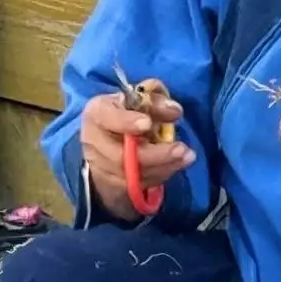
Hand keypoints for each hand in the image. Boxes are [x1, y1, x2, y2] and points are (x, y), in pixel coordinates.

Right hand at [80, 90, 195, 223]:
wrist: (114, 136)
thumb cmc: (129, 111)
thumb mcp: (143, 98)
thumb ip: (157, 99)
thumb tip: (174, 110)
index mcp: (97, 112)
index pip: (105, 117)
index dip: (125, 122)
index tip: (147, 123)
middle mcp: (93, 140)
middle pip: (119, 155)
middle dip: (154, 154)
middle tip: (181, 148)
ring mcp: (100, 165)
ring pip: (131, 174)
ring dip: (163, 166)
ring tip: (187, 156)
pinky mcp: (112, 182)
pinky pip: (138, 184)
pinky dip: (160, 174)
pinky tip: (176, 165)